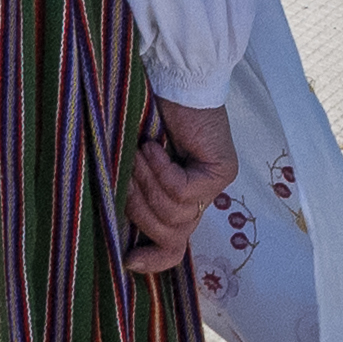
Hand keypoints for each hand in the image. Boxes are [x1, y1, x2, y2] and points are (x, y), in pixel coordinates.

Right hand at [117, 89, 239, 276]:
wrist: (169, 80)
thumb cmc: (144, 120)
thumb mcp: (133, 169)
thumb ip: (134, 198)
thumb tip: (120, 242)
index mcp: (179, 202)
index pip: (174, 248)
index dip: (154, 260)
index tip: (128, 261)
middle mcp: (201, 198)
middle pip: (171, 235)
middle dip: (140, 211)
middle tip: (125, 179)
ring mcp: (215, 185)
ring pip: (177, 215)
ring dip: (147, 186)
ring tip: (139, 155)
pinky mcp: (222, 171)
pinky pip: (184, 191)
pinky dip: (161, 170)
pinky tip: (153, 147)